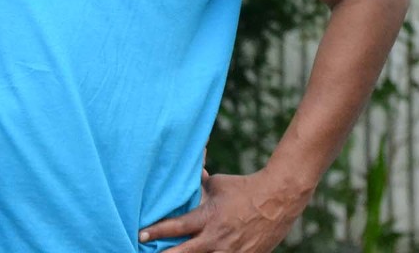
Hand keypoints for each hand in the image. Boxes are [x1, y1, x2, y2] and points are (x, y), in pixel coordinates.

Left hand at [138, 169, 310, 251]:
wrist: (278, 199)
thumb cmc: (244, 188)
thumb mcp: (218, 184)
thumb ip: (199, 185)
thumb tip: (187, 173)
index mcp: (208, 217)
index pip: (177, 227)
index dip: (156, 231)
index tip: (140, 234)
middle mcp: (216, 238)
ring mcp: (231, 252)